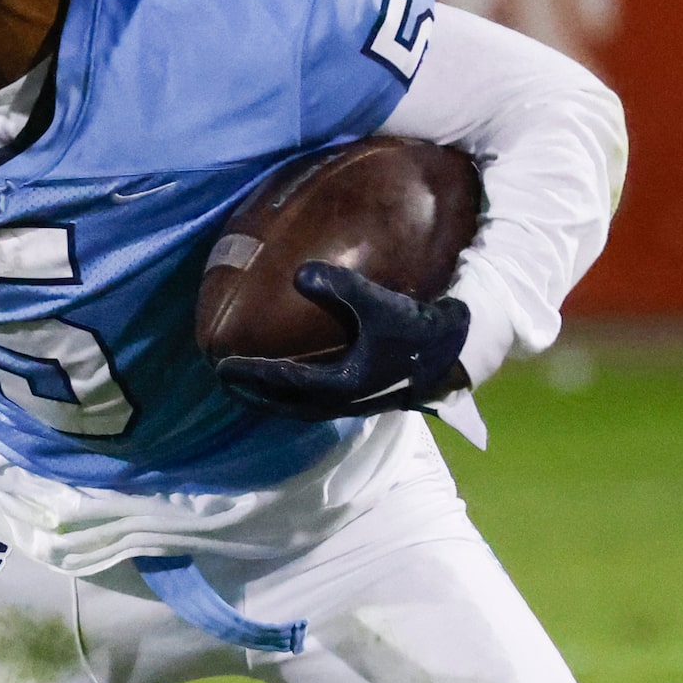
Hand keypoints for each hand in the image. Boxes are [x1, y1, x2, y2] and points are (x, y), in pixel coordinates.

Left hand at [215, 261, 469, 421]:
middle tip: (226, 382)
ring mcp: (354, 404)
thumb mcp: (380, 305)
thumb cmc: (419, 331)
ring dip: (272, 399)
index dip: (249, 374)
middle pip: (283, 404)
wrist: (460, 354)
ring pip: (300, 408)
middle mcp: (341, 401)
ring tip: (250, 386)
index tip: (221, 366)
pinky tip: (293, 381)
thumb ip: (341, 288)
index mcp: (339, 384)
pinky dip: (295, 396)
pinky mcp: (366, 399)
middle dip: (252, 394)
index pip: (280, 381)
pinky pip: (316, 403)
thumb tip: (298, 274)